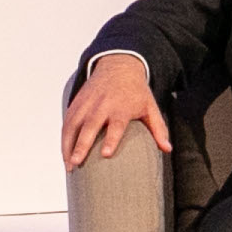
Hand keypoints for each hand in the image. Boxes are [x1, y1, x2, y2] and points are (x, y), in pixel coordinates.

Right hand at [62, 52, 169, 167]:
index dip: (111, 139)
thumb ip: (158, 128)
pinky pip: (67, 122)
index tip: (106, 154)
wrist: (118, 66)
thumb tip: (167, 149)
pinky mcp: (76, 103)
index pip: (116, 125)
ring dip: (68, 145)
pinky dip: (64, 138)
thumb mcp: (150, 107)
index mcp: (121, 107)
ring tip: (69, 165)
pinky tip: (65, 154)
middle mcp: (101, 105)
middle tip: (76, 162)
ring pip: (73, 125)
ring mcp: (86, 104)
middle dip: (81, 145)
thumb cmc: (136, 91)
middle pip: (90, 126)